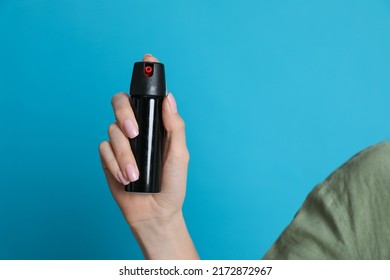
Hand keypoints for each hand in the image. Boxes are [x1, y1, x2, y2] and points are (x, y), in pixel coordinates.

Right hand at [99, 54, 197, 258]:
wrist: (155, 212)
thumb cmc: (172, 184)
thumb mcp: (179, 154)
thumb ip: (174, 126)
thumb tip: (169, 98)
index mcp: (155, 125)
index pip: (148, 97)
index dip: (146, 76)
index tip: (148, 59)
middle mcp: (137, 129)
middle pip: (120, 103)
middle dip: (124, 114)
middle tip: (134, 132)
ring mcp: (121, 142)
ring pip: (112, 130)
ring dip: (124, 154)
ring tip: (135, 174)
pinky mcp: (108, 157)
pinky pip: (104, 149)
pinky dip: (114, 163)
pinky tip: (126, 177)